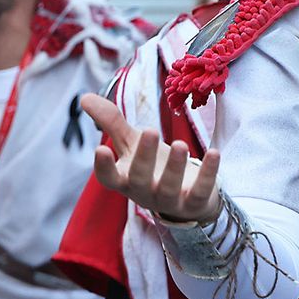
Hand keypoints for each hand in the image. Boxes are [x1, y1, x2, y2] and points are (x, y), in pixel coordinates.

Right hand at [83, 94, 220, 223]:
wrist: (183, 197)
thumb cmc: (151, 165)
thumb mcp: (130, 143)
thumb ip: (111, 122)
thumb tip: (84, 97)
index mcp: (125, 179)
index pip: (109, 178)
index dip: (104, 167)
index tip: (100, 149)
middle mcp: (144, 192)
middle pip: (139, 179)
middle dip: (145, 157)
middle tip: (150, 131)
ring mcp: (169, 200)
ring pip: (169, 187)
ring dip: (175, 166)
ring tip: (180, 143)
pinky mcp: (194, 201)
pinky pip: (200, 190)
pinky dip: (208, 172)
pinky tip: (214, 152)